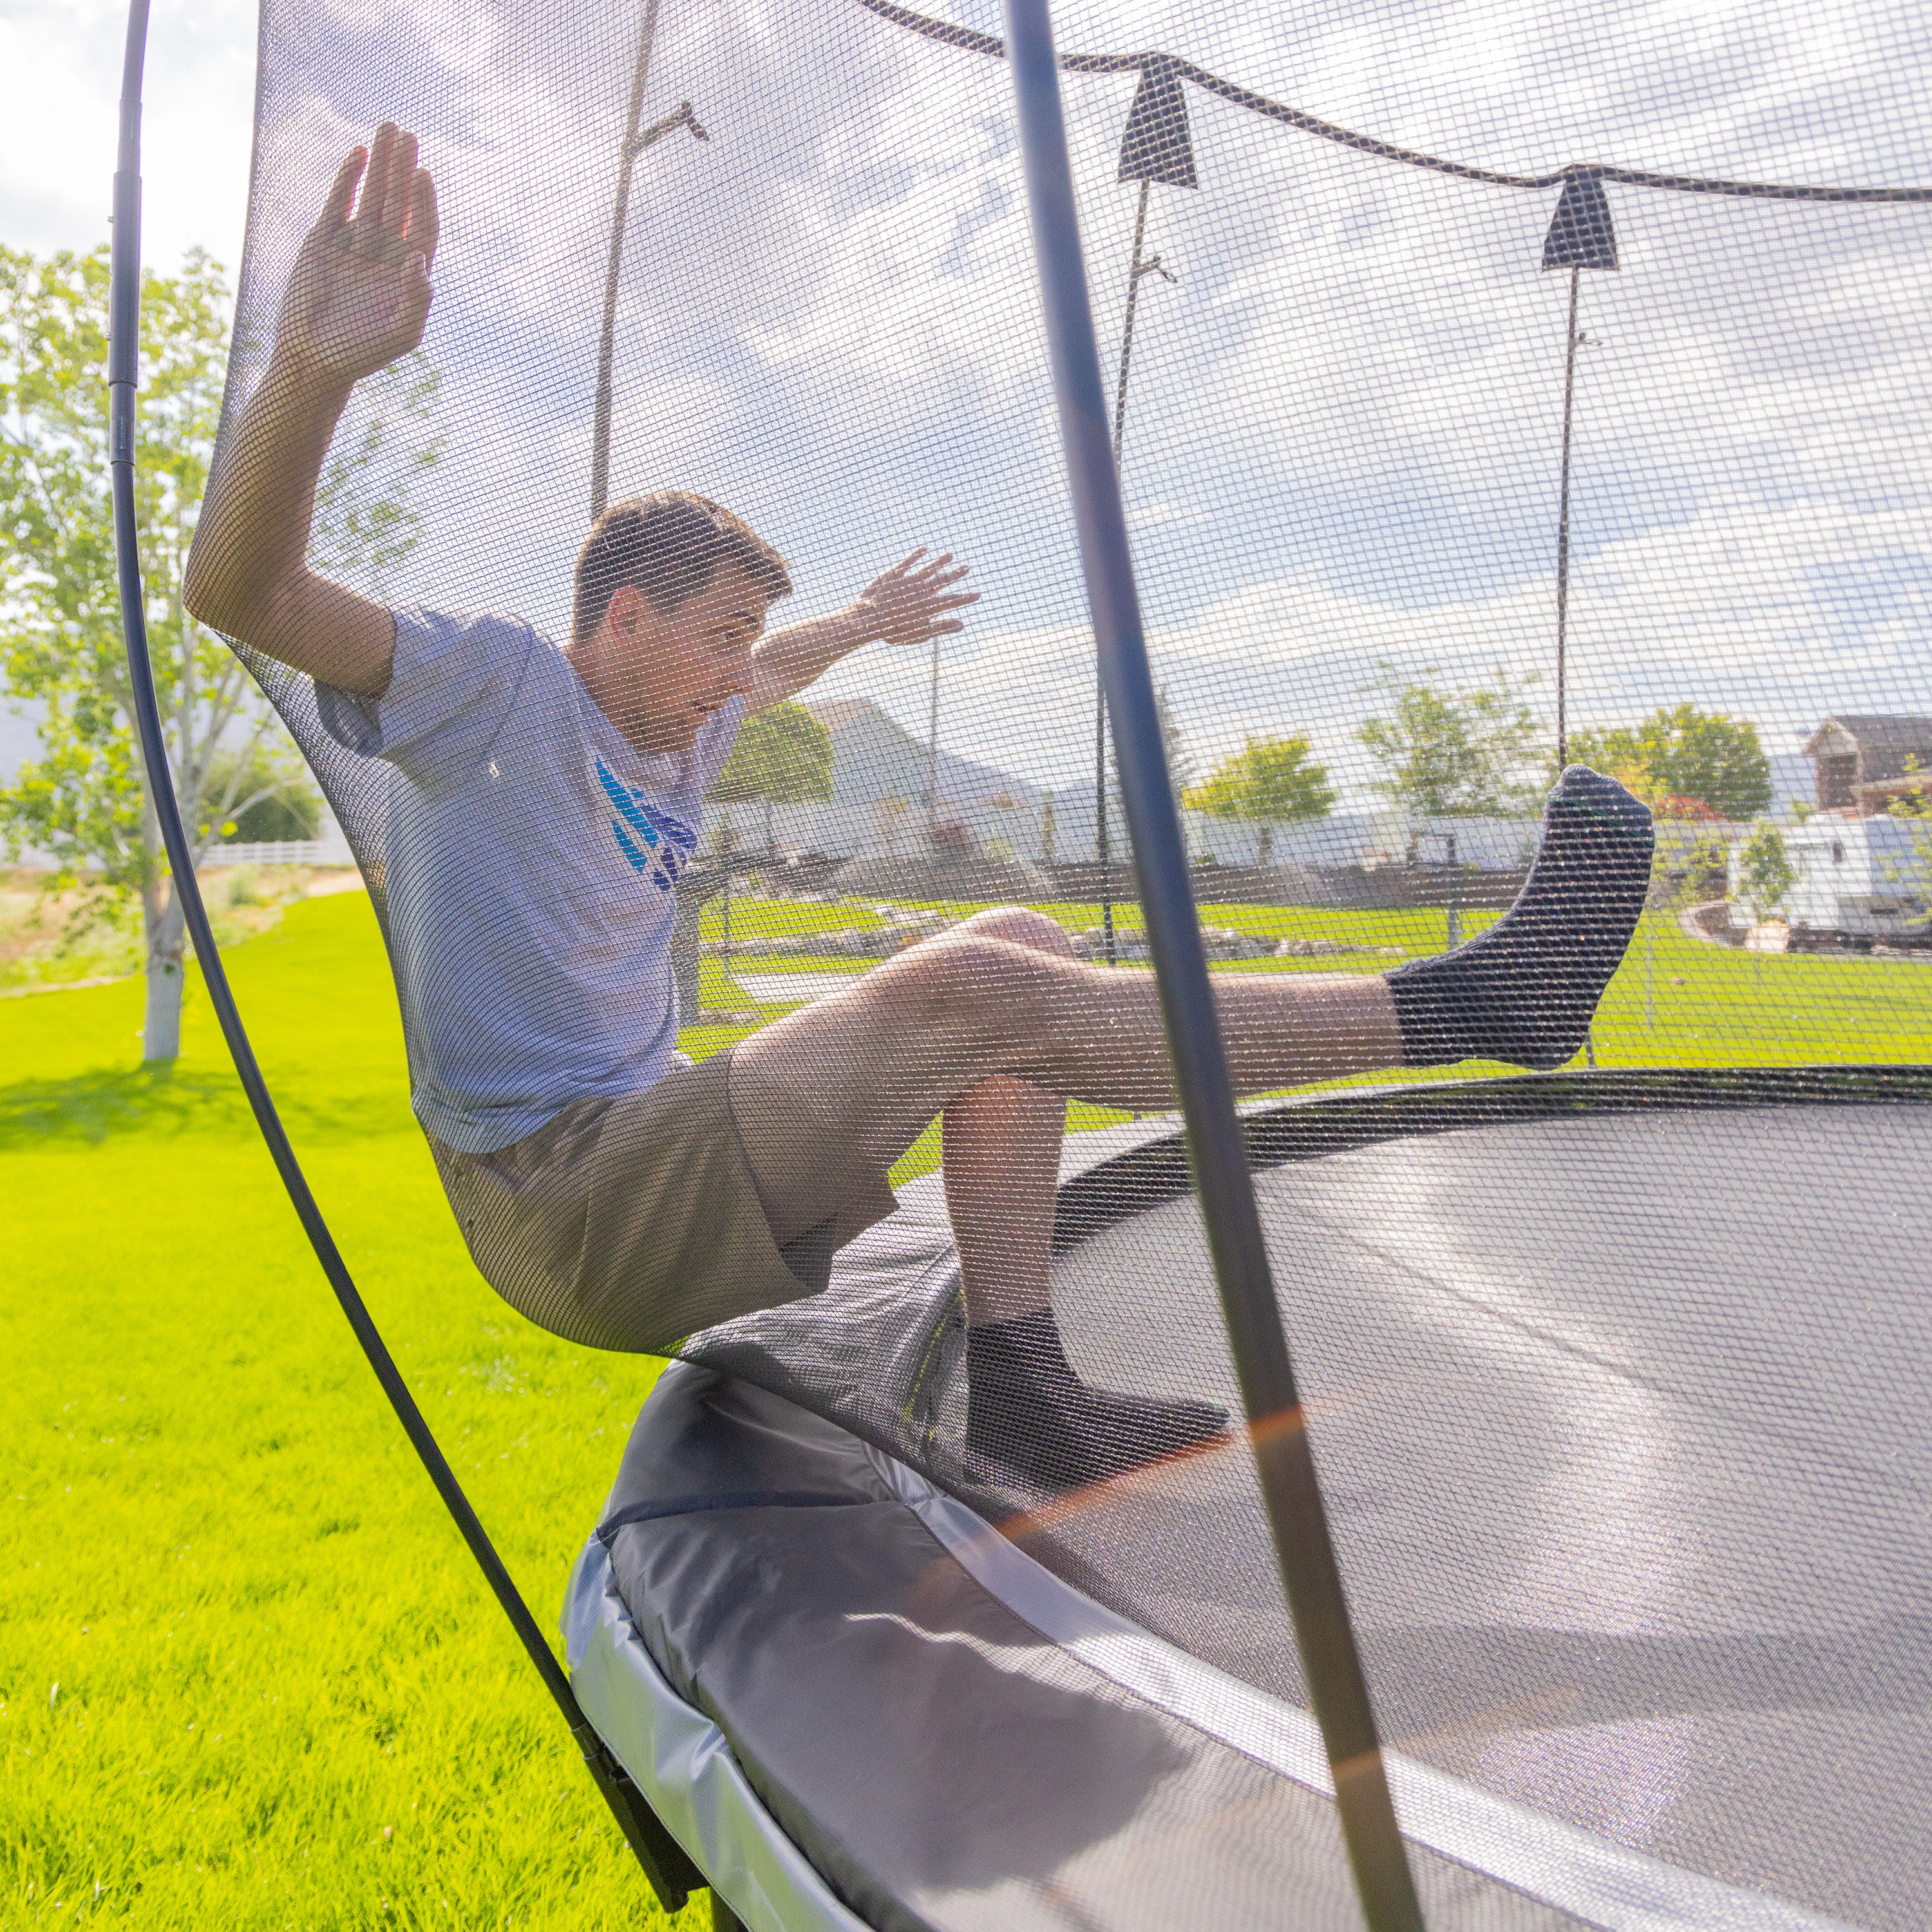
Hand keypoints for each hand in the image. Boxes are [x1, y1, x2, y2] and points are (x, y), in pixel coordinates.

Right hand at [274, 123, 438, 389]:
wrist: (312, 358)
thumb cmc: (360, 353)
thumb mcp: (400, 335)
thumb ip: (417, 300)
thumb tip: (420, 260)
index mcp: (406, 273)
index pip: (422, 228)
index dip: (424, 201)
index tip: (424, 174)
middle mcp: (383, 253)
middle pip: (399, 203)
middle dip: (403, 169)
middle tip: (409, 135)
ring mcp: (353, 243)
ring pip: (372, 195)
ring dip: (381, 164)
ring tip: (389, 129)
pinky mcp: (324, 239)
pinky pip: (340, 202)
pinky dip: (349, 178)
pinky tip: (360, 153)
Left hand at [848, 550, 978, 646]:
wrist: (868, 619)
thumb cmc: (893, 631)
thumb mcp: (919, 634)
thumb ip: (940, 628)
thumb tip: (961, 625)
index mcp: (928, 606)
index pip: (951, 601)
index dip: (965, 598)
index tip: (978, 594)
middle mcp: (921, 590)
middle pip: (942, 580)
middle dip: (956, 574)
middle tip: (967, 567)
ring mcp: (907, 581)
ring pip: (928, 568)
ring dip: (939, 562)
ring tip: (950, 555)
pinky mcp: (893, 575)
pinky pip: (906, 562)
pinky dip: (915, 555)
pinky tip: (923, 549)